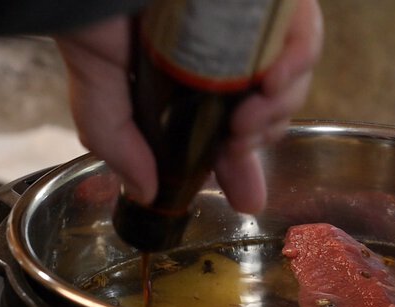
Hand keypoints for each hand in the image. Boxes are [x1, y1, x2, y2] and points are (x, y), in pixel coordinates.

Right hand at [54, 0, 322, 213]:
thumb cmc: (92, 16)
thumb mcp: (99, 94)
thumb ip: (119, 145)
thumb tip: (145, 193)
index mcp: (191, 81)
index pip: (229, 130)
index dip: (241, 166)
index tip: (247, 199)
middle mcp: (225, 51)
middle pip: (269, 107)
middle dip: (258, 135)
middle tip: (235, 142)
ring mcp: (250, 22)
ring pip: (292, 77)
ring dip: (277, 108)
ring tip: (246, 116)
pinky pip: (302, 31)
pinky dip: (297, 60)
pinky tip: (271, 79)